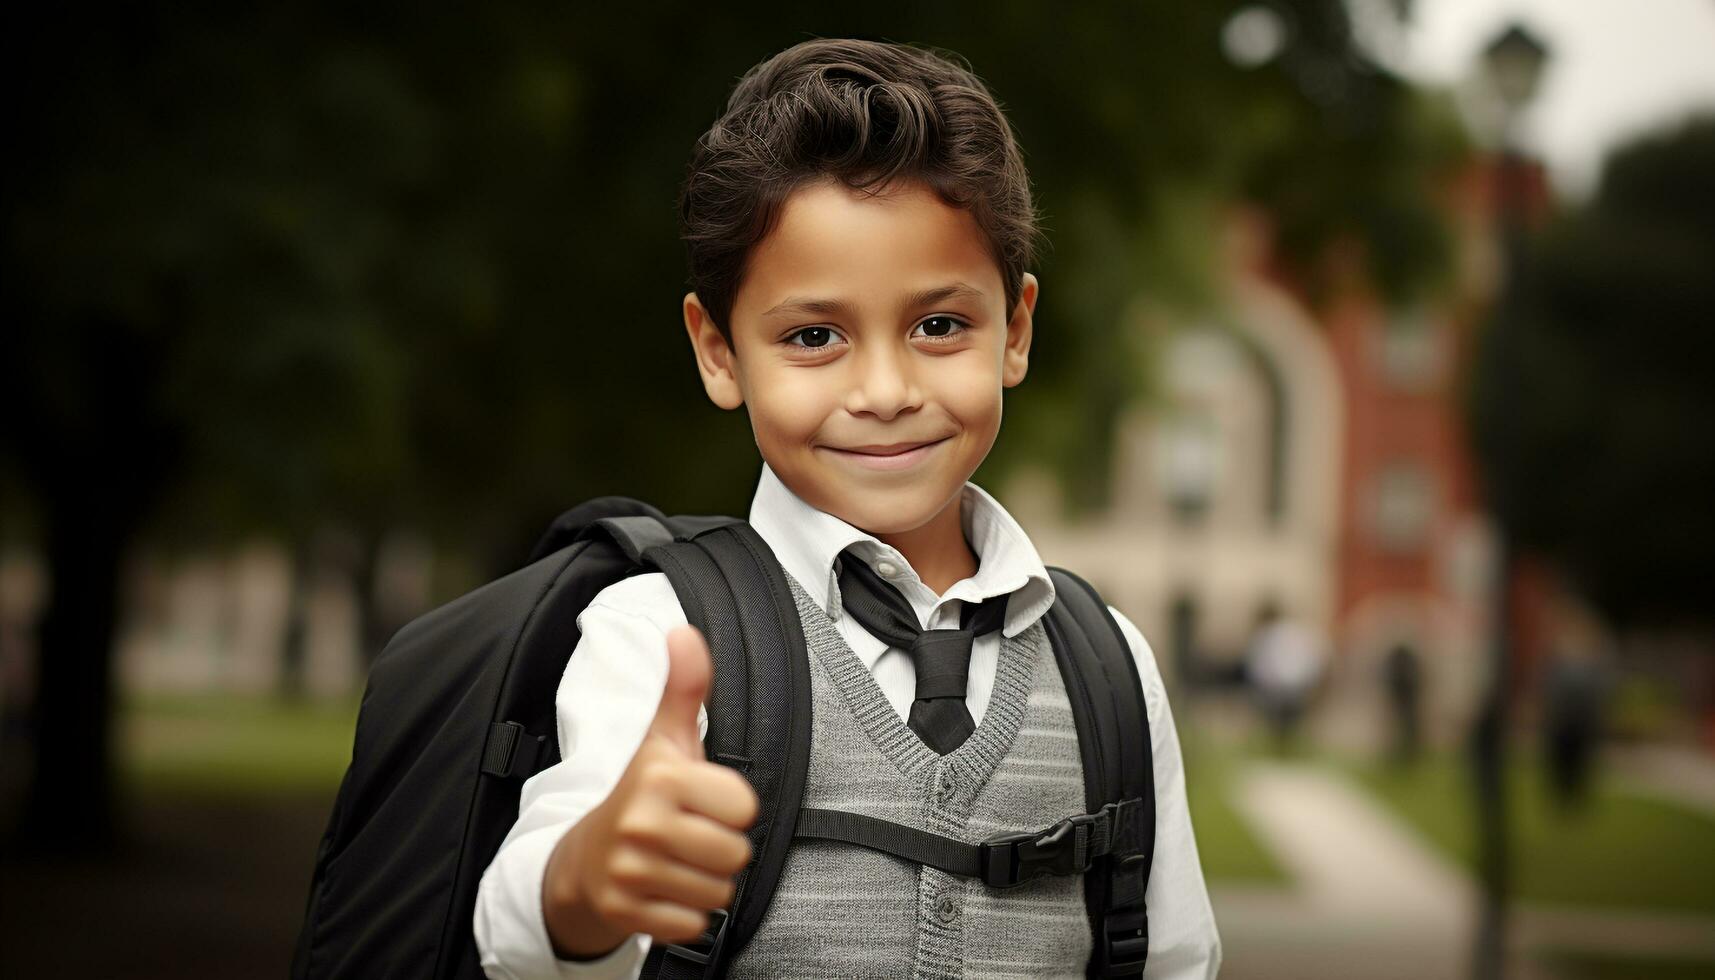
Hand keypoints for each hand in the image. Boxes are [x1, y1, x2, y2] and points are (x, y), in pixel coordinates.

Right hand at [543, 625, 758, 958]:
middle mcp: (642, 823)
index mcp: (659, 777)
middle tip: (690, 835)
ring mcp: (631, 871)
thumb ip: (684, 689)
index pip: (742, 806)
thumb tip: (685, 632)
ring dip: (705, 881)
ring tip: (678, 861)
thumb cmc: (638, 795)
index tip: (703, 801)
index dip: (730, 807)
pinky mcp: (627, 912)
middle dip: (719, 848)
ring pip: (718, 890)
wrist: (581, 860)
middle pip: (734, 852)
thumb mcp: (663, 739)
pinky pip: (694, 922)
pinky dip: (686, 912)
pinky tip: (665, 890)